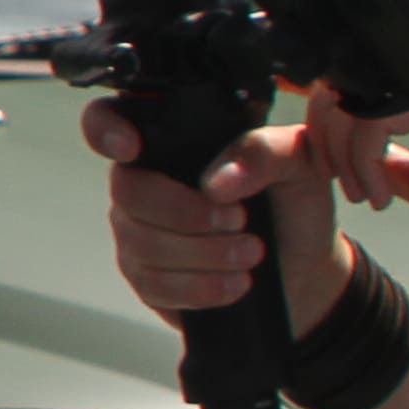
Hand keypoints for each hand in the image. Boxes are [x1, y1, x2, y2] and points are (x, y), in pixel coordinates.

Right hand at [85, 95, 345, 330]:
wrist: (305, 268)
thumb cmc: (292, 206)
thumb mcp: (299, 162)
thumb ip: (265, 151)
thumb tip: (216, 180)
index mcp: (171, 143)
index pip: (107, 121)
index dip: (104, 130)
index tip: (132, 148)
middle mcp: (143, 185)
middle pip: (127, 191)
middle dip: (186, 212)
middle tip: (240, 219)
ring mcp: (138, 234)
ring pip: (143, 243)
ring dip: (206, 253)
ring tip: (252, 253)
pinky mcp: (147, 281)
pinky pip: (154, 284)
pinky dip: (202, 287)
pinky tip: (235, 282)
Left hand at [300, 45, 408, 251]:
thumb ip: (388, 163)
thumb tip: (345, 159)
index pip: (353, 81)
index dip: (323, 118)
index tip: (327, 165)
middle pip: (340, 82)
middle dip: (324, 140)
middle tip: (347, 185)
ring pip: (351, 97)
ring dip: (341, 155)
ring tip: (367, 195)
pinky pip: (377, 117)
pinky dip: (363, 160)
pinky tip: (381, 196)